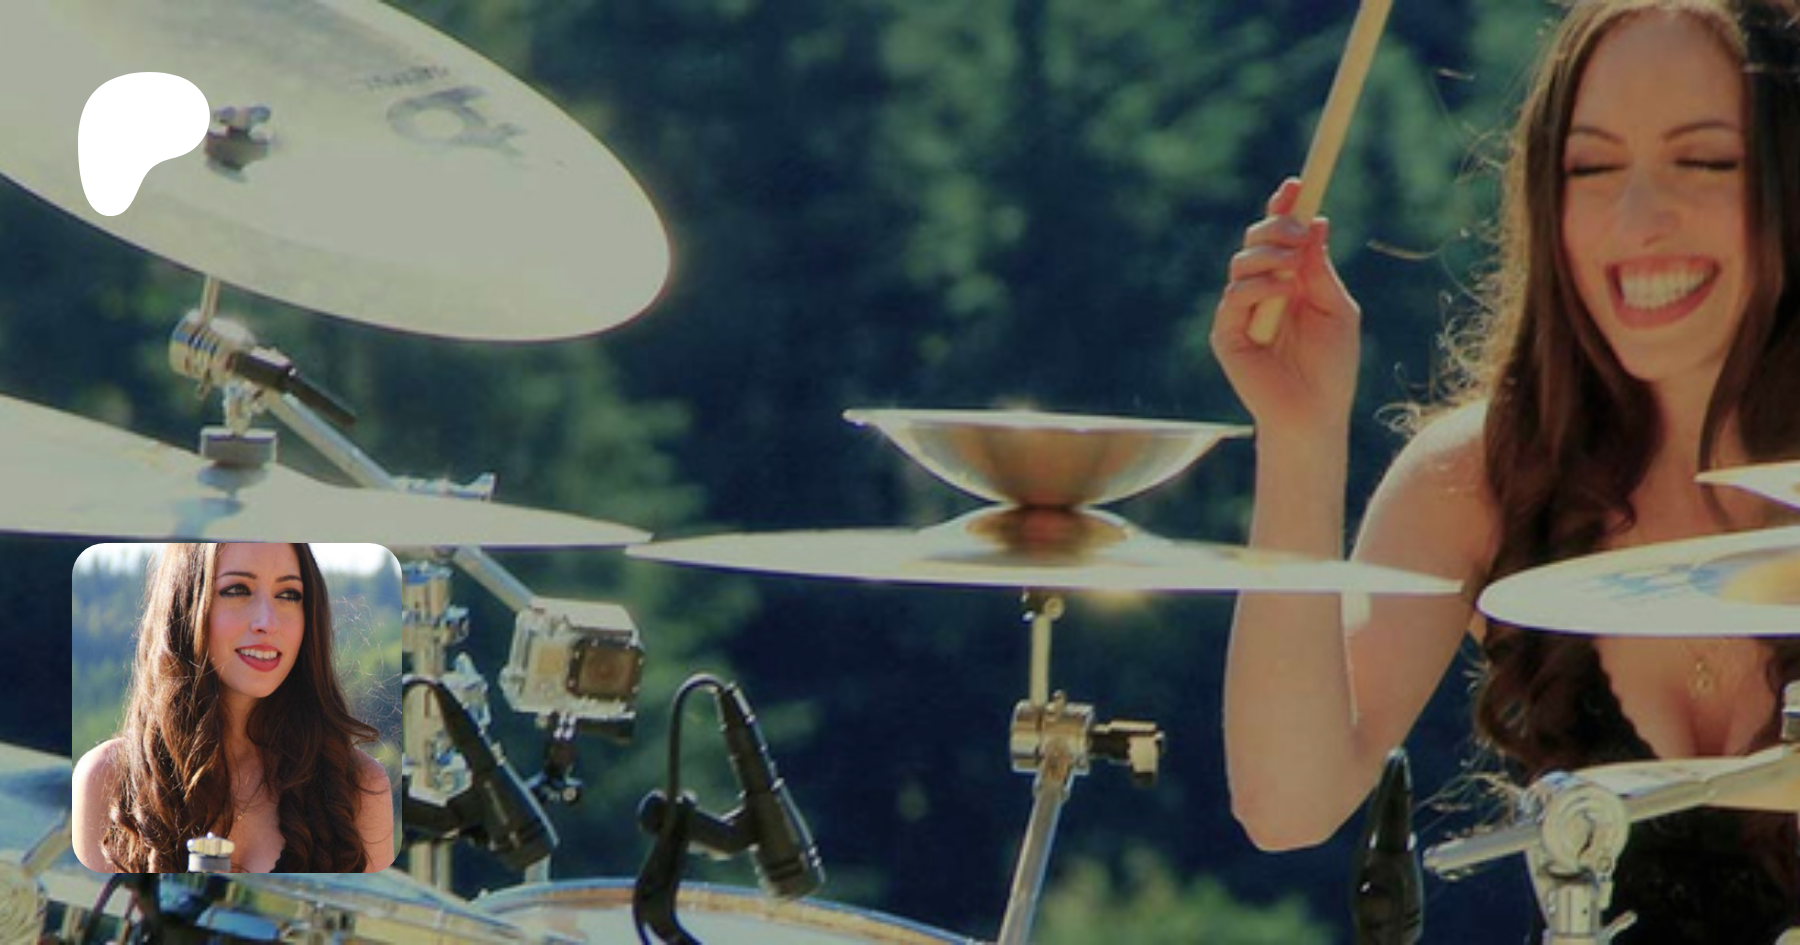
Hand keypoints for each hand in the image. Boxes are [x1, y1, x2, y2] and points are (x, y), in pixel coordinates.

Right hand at [1210, 178, 1361, 441]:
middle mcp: (1260, 293)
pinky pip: (1234, 298)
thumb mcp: (1336, 308)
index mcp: (1287, 282)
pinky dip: (1260, 288)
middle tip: (1298, 231)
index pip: (1278, 237)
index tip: (1296, 183)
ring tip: (1294, 267)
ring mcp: (1240, 314)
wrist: (1316, 414)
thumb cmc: (1331, 367)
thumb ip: (1321, 269)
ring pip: (1242, 264)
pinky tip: (1284, 291)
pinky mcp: (1226, 336)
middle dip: (1276, 227)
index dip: (1283, 209)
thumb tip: (1316, 222)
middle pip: (1255, 241)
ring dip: (1270, 256)